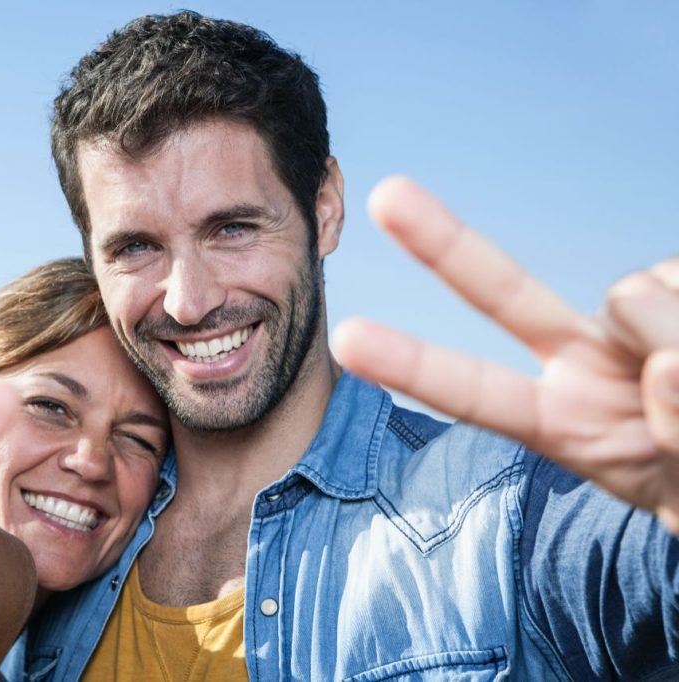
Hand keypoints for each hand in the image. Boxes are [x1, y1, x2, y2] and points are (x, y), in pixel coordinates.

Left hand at [333, 176, 678, 531]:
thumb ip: (676, 437)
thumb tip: (666, 363)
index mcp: (560, 422)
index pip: (477, 393)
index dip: (415, 367)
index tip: (346, 340)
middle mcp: (579, 359)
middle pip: (503, 294)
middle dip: (442, 245)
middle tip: (383, 196)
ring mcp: (625, 320)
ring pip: (633, 298)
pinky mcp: (673, 279)